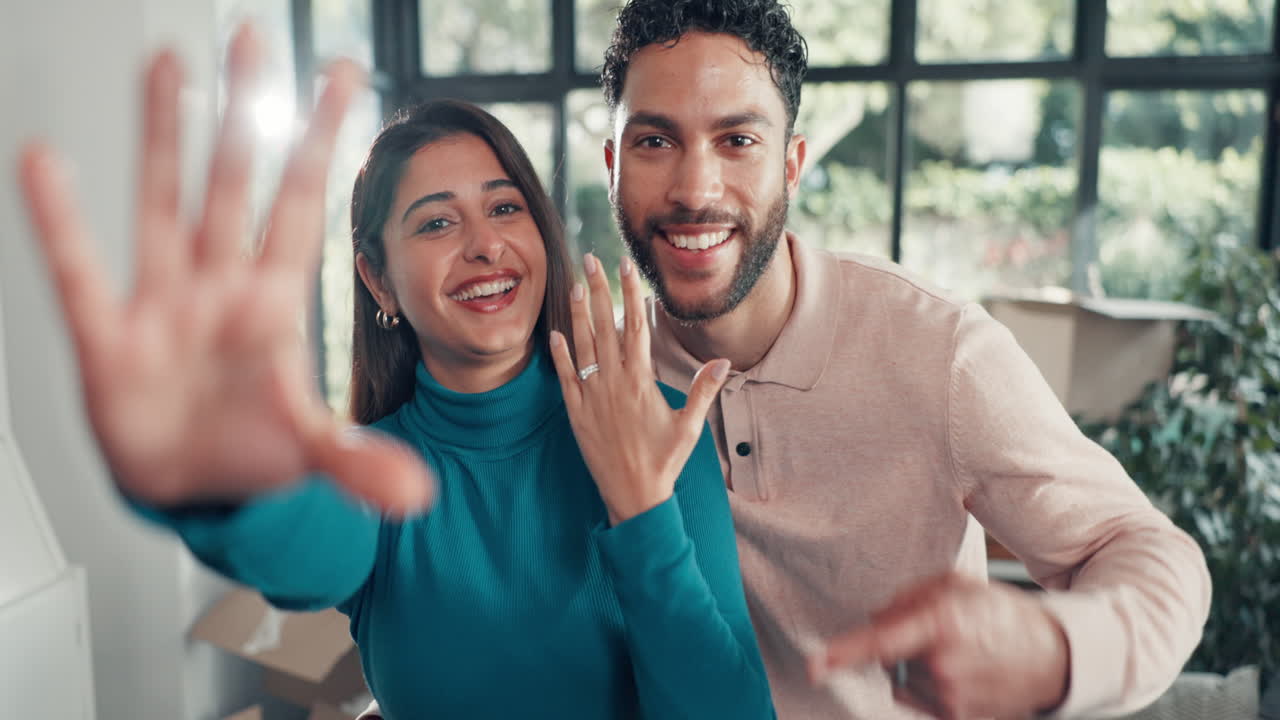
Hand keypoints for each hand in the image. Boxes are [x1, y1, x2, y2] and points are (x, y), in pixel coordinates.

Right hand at [16, 25, 431, 512]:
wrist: (191, 490)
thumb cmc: (252, 453)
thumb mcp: (310, 453)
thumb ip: (356, 464)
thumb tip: (414, 497)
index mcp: (275, 302)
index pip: (304, 204)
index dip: (321, 142)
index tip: (345, 76)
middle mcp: (220, 287)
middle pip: (234, 183)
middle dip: (245, 115)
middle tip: (254, 40)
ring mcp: (164, 305)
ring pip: (164, 203)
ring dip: (165, 137)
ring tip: (166, 66)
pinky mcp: (110, 339)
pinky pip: (81, 272)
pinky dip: (63, 223)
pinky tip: (45, 164)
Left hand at [548, 253, 729, 524]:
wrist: (633, 495)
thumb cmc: (664, 461)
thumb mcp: (689, 426)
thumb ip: (703, 390)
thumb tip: (723, 362)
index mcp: (641, 382)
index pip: (635, 327)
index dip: (630, 294)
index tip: (626, 266)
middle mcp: (614, 384)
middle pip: (606, 327)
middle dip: (600, 290)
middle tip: (592, 259)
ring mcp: (592, 397)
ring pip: (583, 346)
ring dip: (580, 314)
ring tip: (577, 286)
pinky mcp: (576, 413)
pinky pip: (565, 378)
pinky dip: (560, 355)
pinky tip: (556, 334)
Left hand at [810, 572, 1069, 719]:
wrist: (1051, 656)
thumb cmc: (999, 614)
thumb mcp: (954, 585)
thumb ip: (907, 596)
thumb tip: (874, 618)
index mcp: (942, 623)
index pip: (881, 641)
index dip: (844, 653)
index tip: (817, 665)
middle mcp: (943, 665)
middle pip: (886, 657)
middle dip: (897, 643)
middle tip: (935, 631)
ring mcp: (950, 697)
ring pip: (900, 680)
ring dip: (912, 666)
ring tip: (954, 653)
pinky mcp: (956, 718)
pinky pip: (916, 699)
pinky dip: (925, 686)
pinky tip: (957, 673)